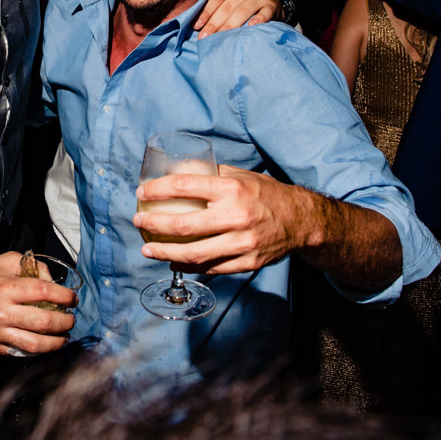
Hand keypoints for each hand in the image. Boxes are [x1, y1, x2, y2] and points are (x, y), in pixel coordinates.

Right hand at [0, 251, 76, 354]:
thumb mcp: (9, 261)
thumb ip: (35, 268)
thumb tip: (55, 284)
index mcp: (5, 289)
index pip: (44, 293)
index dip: (65, 296)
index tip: (73, 298)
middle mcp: (1, 312)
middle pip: (44, 322)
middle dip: (66, 322)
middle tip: (71, 319)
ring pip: (35, 344)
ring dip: (56, 342)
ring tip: (64, 336)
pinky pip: (21, 352)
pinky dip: (38, 349)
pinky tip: (45, 341)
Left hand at [134, 165, 311, 274]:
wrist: (302, 221)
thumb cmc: (266, 194)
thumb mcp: (242, 175)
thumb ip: (213, 174)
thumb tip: (179, 171)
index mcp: (232, 189)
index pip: (184, 187)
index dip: (157, 190)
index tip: (141, 193)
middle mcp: (236, 216)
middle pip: (183, 225)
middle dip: (154, 224)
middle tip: (138, 222)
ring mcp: (242, 243)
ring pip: (194, 253)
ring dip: (165, 253)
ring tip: (148, 249)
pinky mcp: (247, 262)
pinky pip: (211, 268)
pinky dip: (189, 266)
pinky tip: (174, 262)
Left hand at [195, 0, 278, 36]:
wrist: (271, 1)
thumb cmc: (244, 1)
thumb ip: (216, 5)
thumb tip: (196, 22)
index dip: (206, 12)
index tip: (197, 26)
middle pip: (228, 6)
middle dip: (214, 23)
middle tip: (205, 37)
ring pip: (243, 11)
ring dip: (230, 26)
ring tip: (220, 38)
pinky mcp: (272, 5)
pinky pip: (264, 13)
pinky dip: (258, 20)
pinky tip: (250, 27)